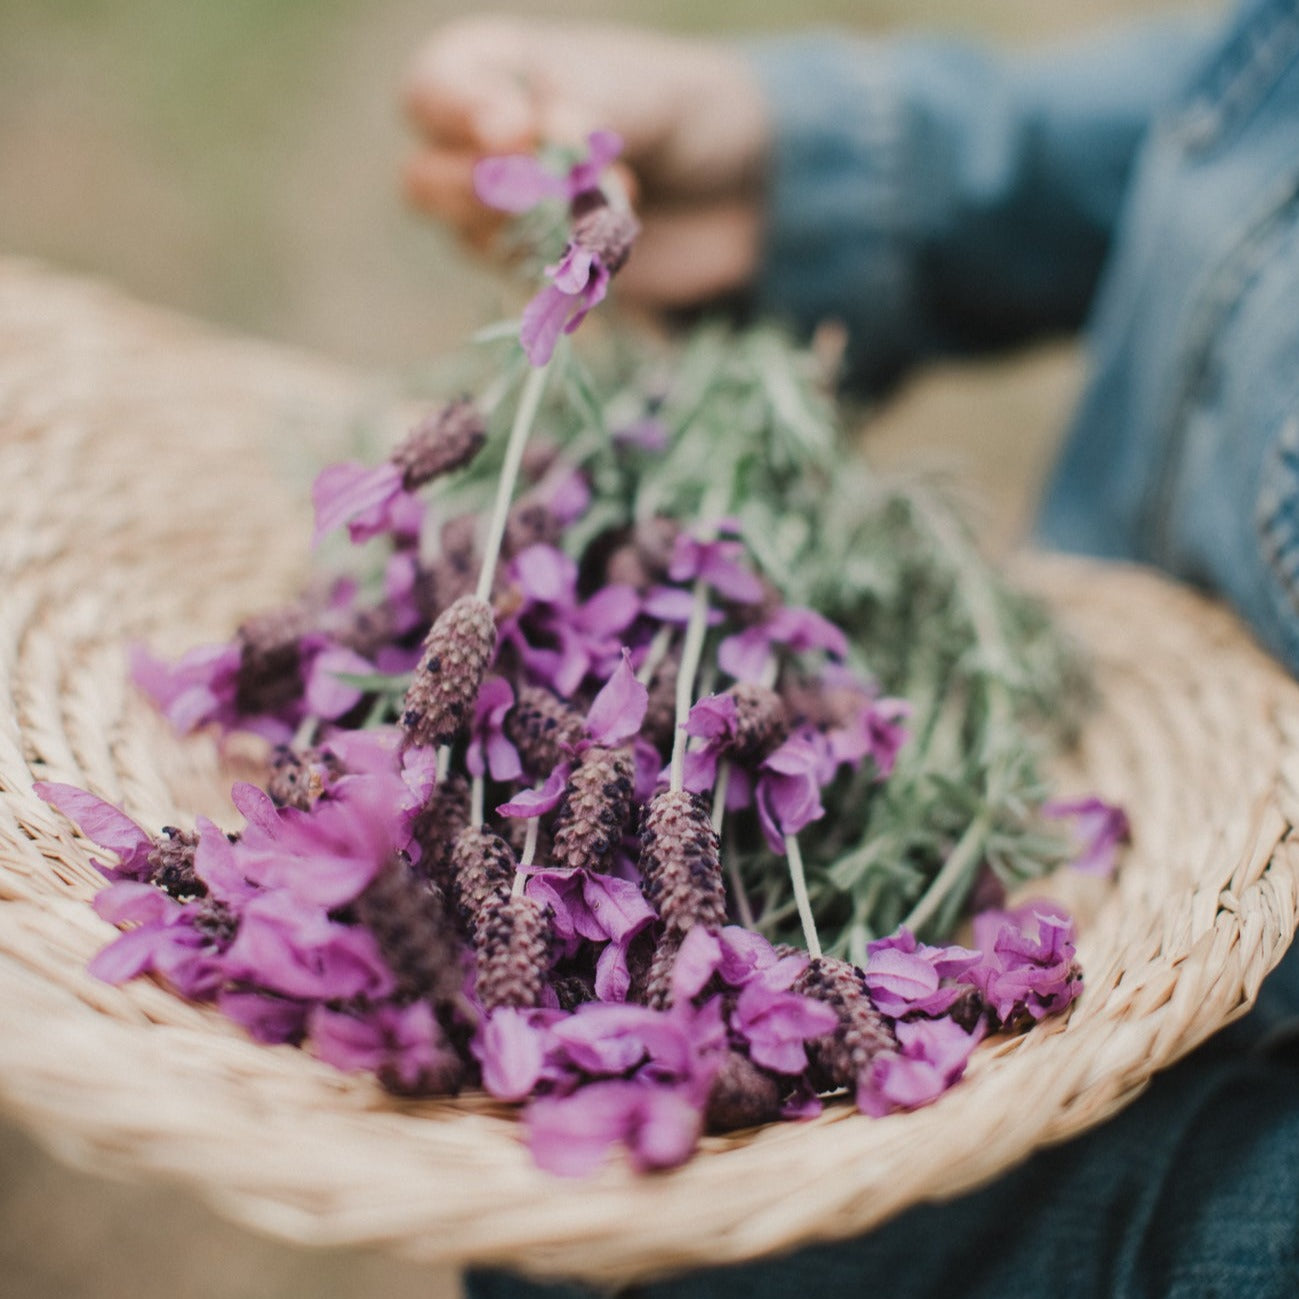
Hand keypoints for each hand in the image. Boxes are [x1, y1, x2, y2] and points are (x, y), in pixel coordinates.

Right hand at [402, 17, 768, 307]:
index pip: (431, 93)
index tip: (518, 131)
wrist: (739, 187)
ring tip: (621, 209)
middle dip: (490, 190)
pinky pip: (523, 290)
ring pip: (470, 241)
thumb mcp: (641, 90)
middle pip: (424, 181)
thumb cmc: (681, 110)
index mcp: (489, 71)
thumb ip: (586, 105)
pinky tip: (608, 268)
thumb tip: (541, 132)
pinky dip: (565, 282)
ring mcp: (504, 219)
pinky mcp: (539, 276)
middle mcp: (479, 148)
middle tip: (562, 186)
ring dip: (539, 234)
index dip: (463, 116)